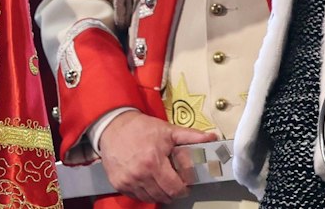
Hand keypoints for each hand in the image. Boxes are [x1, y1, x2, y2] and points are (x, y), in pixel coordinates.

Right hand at [97, 109, 218, 203]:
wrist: (112, 126)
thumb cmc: (141, 128)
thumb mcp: (167, 130)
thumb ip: (191, 136)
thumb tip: (212, 137)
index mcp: (154, 161)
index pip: (175, 188)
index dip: (183, 188)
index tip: (184, 182)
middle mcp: (140, 174)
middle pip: (164, 196)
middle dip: (172, 191)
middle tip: (173, 181)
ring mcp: (128, 180)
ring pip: (151, 198)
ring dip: (159, 193)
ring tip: (160, 180)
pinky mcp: (118, 183)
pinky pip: (137, 196)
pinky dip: (144, 192)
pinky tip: (146, 180)